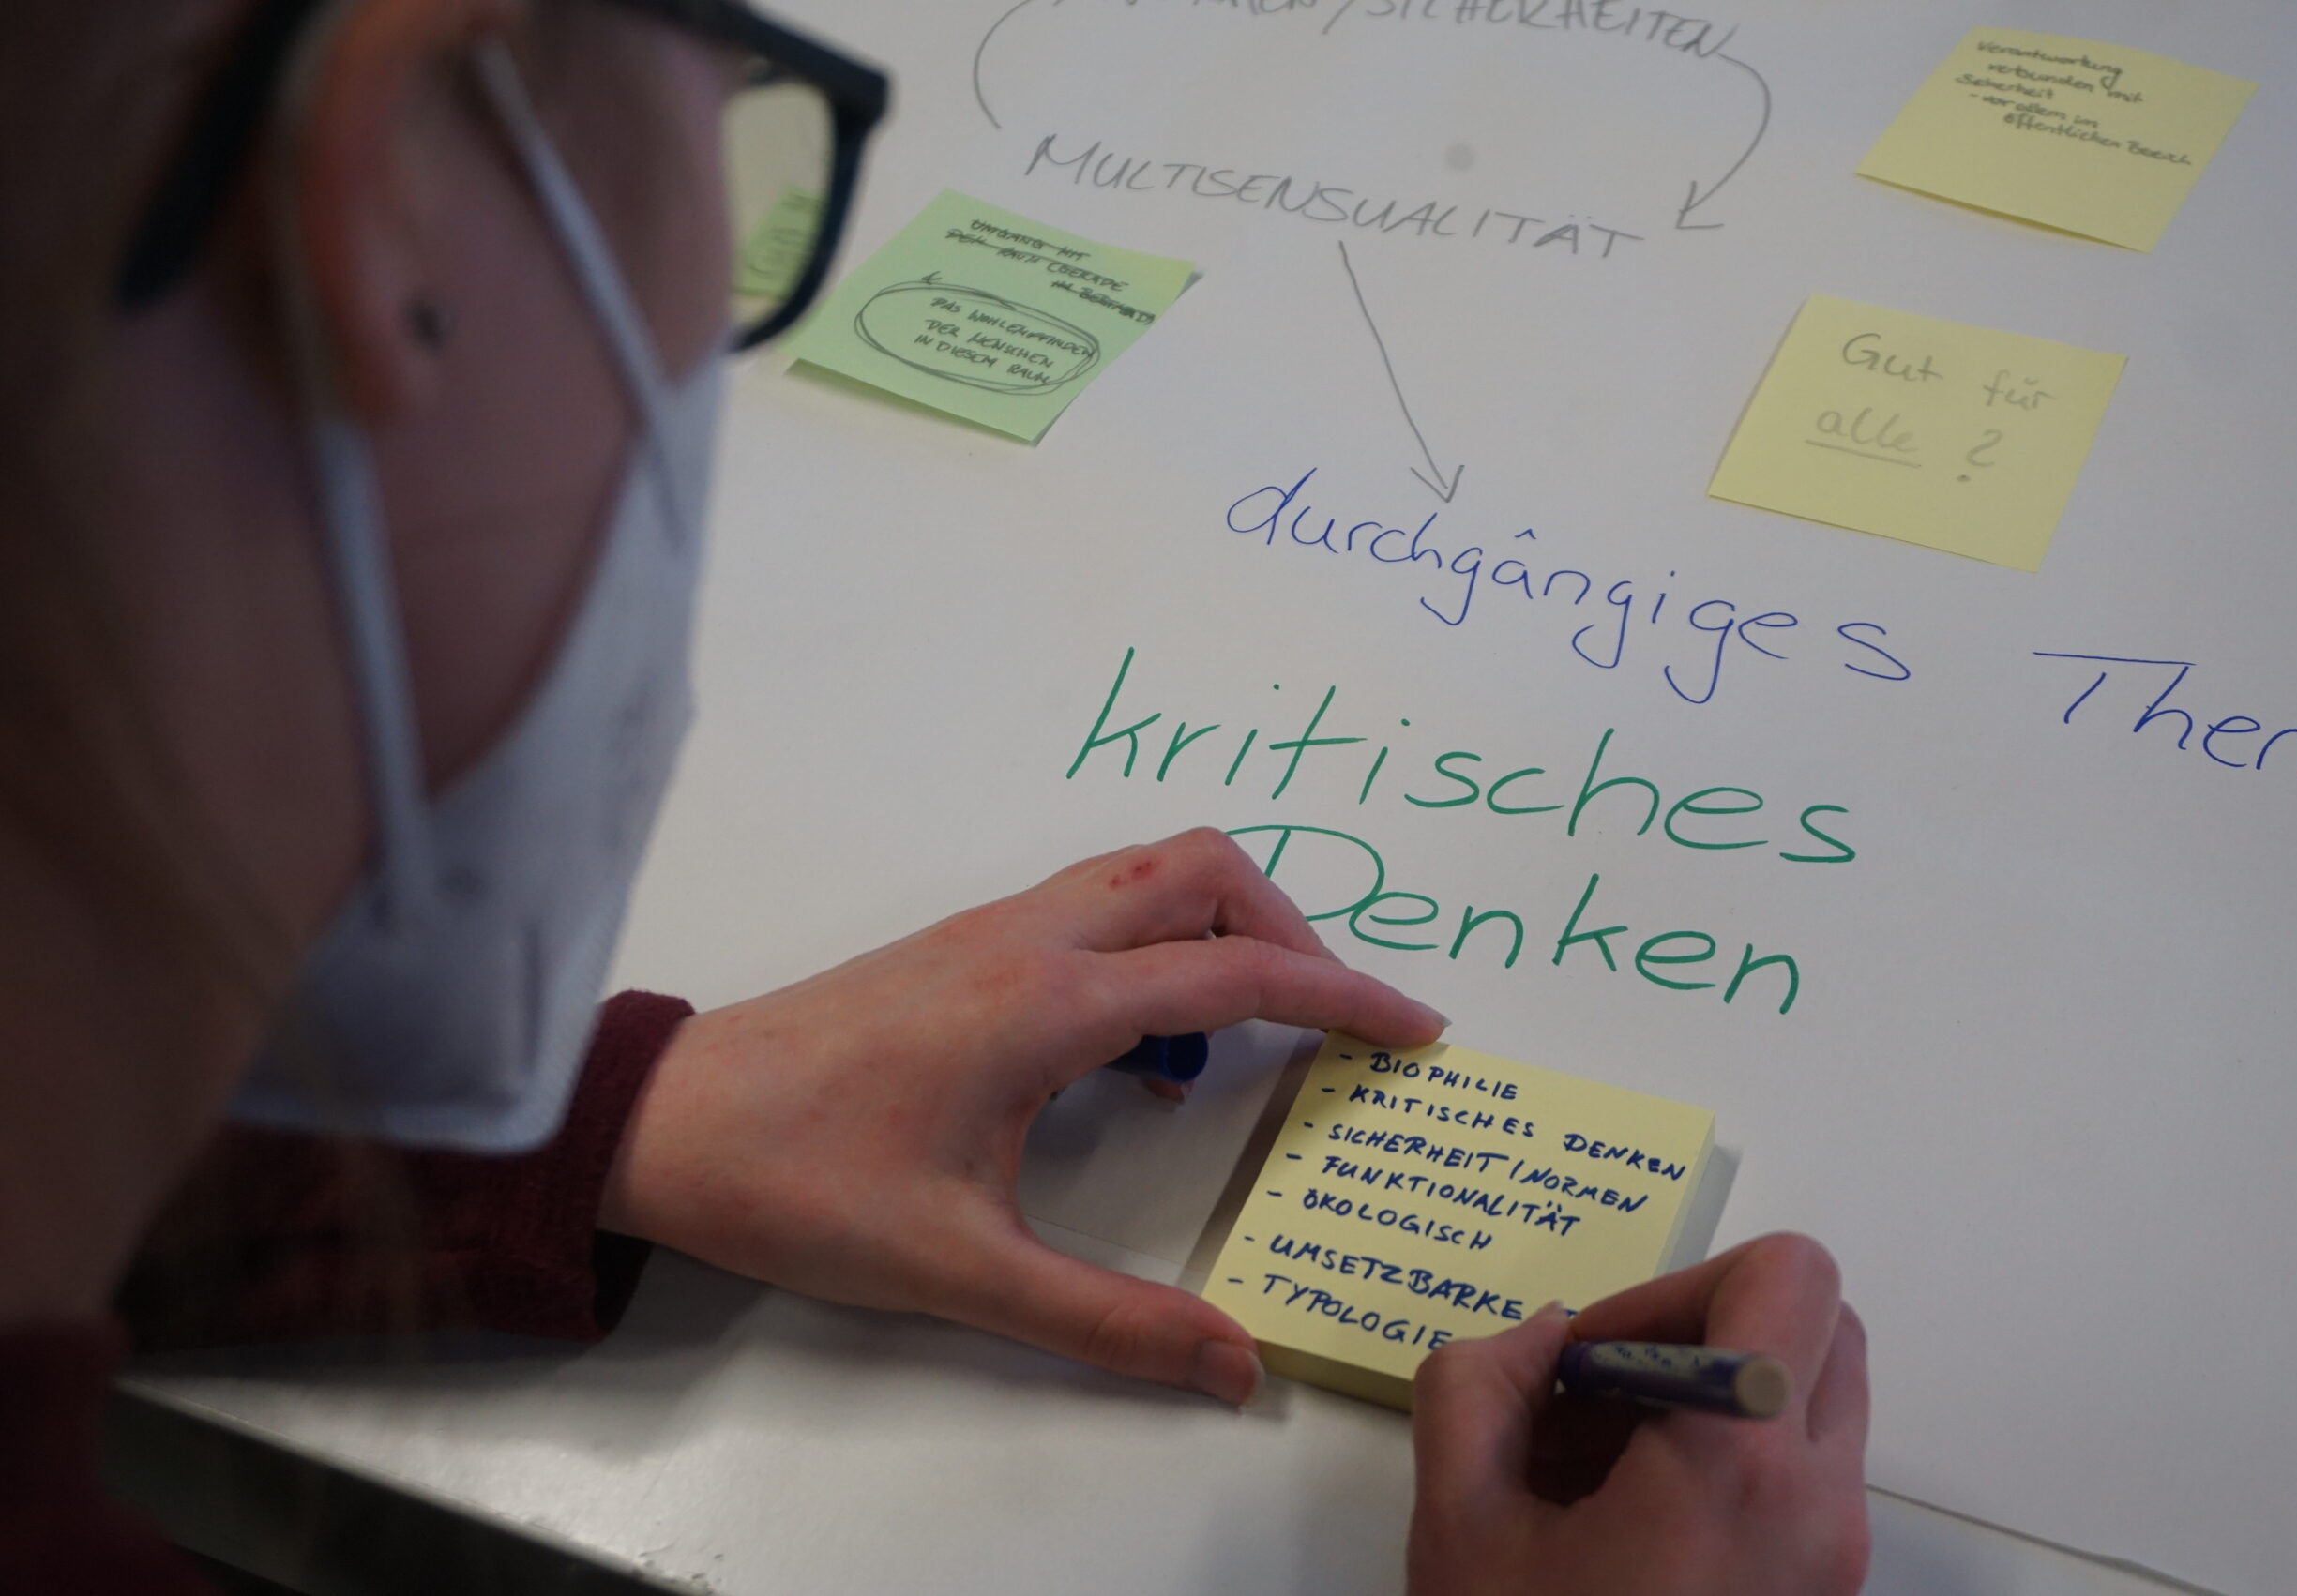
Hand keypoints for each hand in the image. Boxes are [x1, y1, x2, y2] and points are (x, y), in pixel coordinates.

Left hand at [600, 828, 1445, 1403]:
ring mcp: (992, 926)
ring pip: (1147, 871)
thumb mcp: (965, 1272)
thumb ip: (1112, 1322)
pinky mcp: (962, 941)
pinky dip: (1157, 940)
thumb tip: (1236, 1364)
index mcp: (1049, 1004)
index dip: (1345, 999)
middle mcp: (1031, 938)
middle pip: (1205, 873)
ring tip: (1248, 1035)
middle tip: (1332, 1026)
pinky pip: (1097, 901)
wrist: (667, 1121)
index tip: (1418, 1030)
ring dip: (1223, 925)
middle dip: (1294, 932)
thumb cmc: (804, 1187)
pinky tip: (1139, 1050)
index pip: (1237, 975)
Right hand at [1408, 1234, 1870, 1595]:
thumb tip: (1542, 1341)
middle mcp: (1821, 1504)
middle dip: (1706, 1332)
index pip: (1791, 1277)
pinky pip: (1805, 1484)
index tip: (1594, 1360)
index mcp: (1741, 1461)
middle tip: (1601, 1396)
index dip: (1682, 1283)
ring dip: (1716, 1399)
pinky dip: (1729, 1465)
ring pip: (1815, 1409)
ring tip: (1600, 1469)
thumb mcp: (1459, 1517)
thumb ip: (1480, 1384)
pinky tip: (1626, 1527)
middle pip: (1821, 1332)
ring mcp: (1837, 1562)